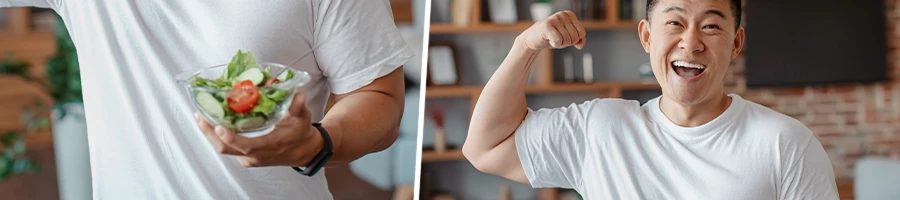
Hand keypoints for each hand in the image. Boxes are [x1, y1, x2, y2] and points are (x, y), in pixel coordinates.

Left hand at [194, 92, 323, 166]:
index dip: (230, 137)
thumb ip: (298, 107)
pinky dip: (217, 136)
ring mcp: (248, 157)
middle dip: (209, 132)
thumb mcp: (302, 118)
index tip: (218, 126)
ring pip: (223, 148)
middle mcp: (255, 155)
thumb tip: (298, 96)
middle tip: (200, 115)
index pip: (246, 145)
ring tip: (200, 116)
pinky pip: (227, 148)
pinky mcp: (245, 157)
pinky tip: (211, 123)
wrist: (303, 150)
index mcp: (268, 146)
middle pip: (225, 148)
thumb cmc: (300, 133)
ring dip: (210, 133)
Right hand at [518, 10, 586, 50]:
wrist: (534, 38)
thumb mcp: (568, 38)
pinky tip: (549, 39)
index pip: (582, 33)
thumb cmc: (552, 37)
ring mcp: (555, 19)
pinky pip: (558, 41)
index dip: (574, 40)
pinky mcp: (547, 26)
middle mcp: (563, 15)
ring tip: (552, 38)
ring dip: (560, 44)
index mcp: (570, 15)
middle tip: (557, 38)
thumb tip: (580, 44)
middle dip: (567, 43)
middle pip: (575, 37)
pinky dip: (555, 45)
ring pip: (567, 40)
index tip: (564, 36)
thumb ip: (578, 40)